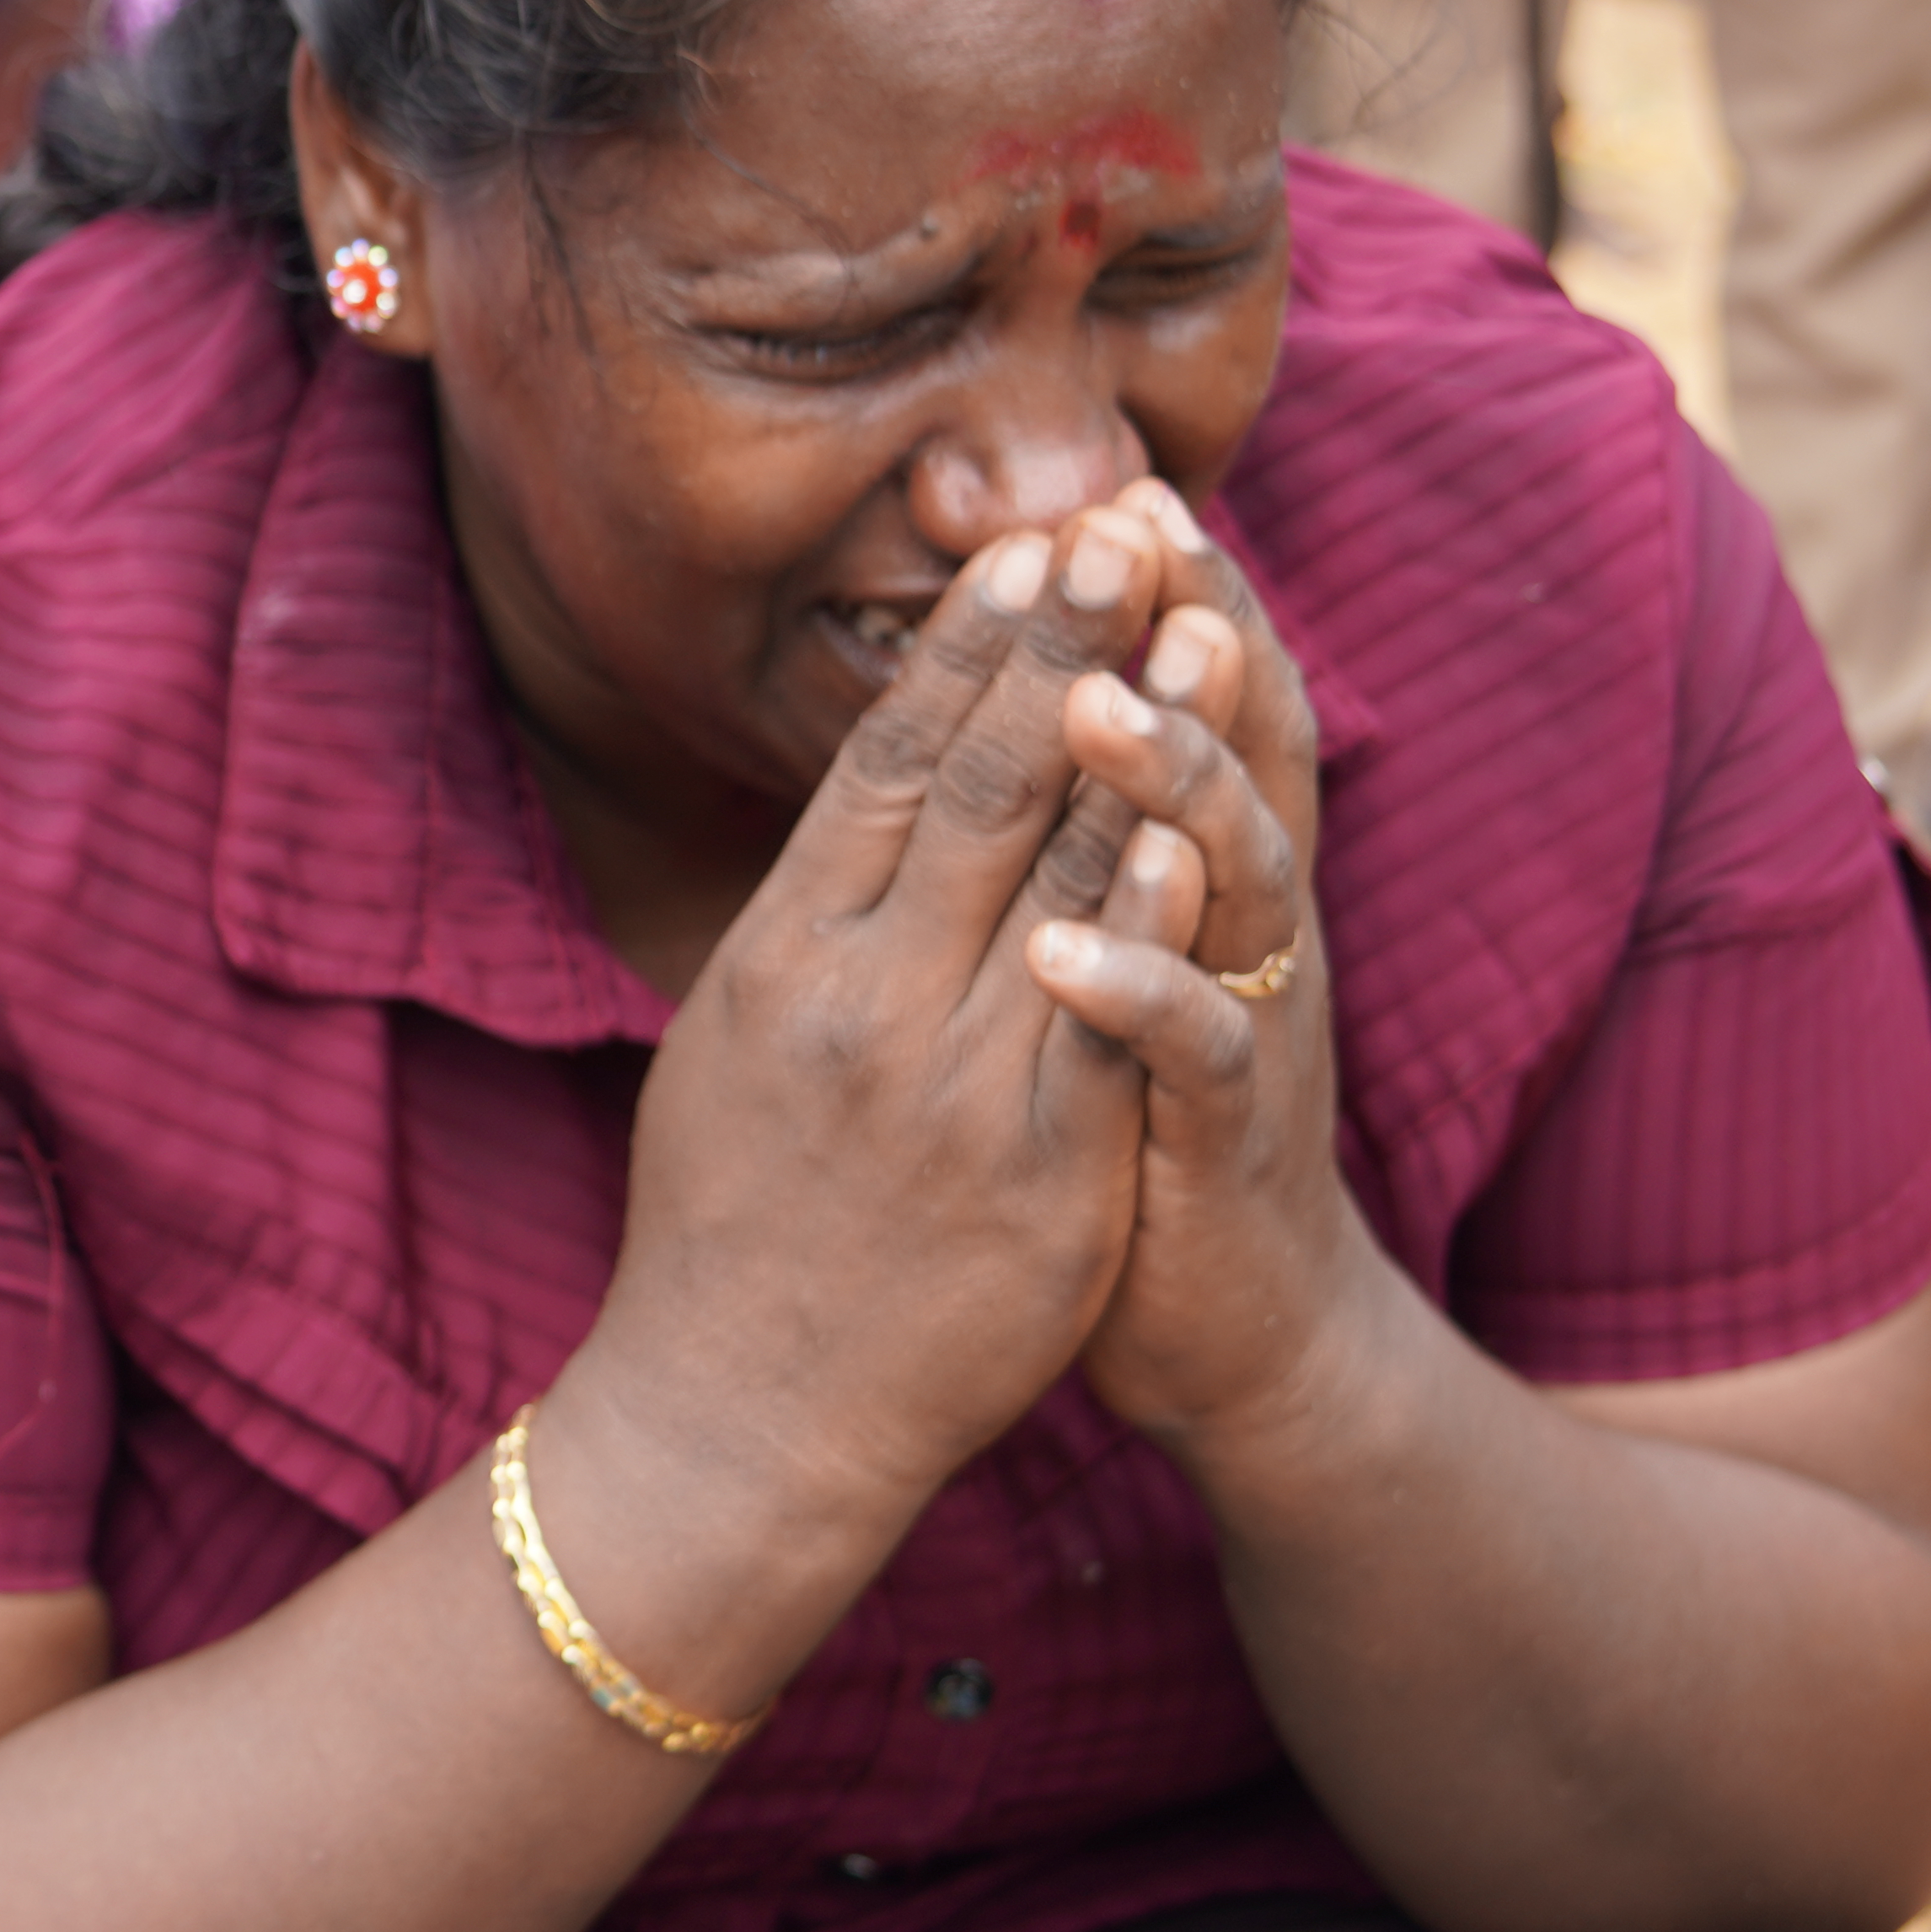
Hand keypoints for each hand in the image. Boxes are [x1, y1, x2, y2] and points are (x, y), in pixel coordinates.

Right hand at [542, 507, 1169, 1586]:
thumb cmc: (731, 1225)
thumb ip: (811, 919)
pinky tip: (1199, 822)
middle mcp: (861, 996)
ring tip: (1188, 613)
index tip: (1026, 543)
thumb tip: (867, 794)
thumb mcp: (733, 1039)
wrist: (740, 1415)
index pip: (886, 762)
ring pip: (1053, 876)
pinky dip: (1154, 915)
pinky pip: (1110, 1023)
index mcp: (782, 954)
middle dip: (1055, 640)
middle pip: (975, 784)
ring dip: (1129, 733)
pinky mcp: (1038, 1170)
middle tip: (1116, 516)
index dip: (965, 645)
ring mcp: (951, 1081)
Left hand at [1014, 492, 1370, 1449]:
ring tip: (1101, 703)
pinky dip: (1135, 991)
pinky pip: (1191, 1052)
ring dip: (1175, 785)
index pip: (1225, 708)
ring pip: (1234, 879)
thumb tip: (1066, 693)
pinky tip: (1065, 948)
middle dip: (1195, 641)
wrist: (1243, 1330)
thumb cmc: (1157, 1125)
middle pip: (1245, 756)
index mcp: (1227, 882)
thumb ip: (1117, 838)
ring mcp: (1254, 1030)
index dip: (1190, 598)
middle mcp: (1259, 932)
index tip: (1127, 489)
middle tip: (1132, 535)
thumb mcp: (1140, 954)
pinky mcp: (1222, 1142)